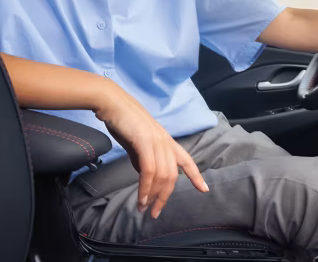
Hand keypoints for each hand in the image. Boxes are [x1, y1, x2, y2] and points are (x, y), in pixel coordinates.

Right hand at [93, 82, 208, 218]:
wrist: (113, 103)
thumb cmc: (124, 122)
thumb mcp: (138, 144)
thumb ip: (145, 159)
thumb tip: (146, 176)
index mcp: (167, 141)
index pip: (186, 160)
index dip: (196, 175)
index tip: (204, 189)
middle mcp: (166, 142)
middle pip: (173, 175)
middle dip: (165, 197)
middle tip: (155, 213)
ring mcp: (157, 141)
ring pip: (162, 175)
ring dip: (153, 196)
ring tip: (145, 208)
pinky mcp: (145, 142)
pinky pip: (149, 170)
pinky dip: (145, 187)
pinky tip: (141, 198)